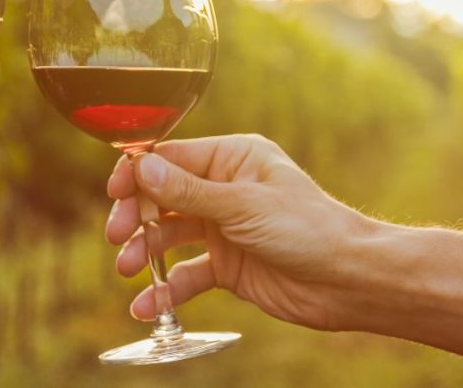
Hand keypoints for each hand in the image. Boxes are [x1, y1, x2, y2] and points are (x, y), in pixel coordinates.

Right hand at [105, 134, 376, 330]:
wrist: (348, 281)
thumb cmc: (307, 229)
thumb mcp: (243, 206)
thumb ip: (188, 192)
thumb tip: (140, 167)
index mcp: (232, 158)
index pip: (170, 157)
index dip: (137, 174)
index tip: (114, 193)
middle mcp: (223, 189)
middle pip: (161, 196)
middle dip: (136, 216)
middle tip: (117, 237)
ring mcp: (222, 227)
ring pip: (167, 235)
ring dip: (144, 251)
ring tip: (128, 269)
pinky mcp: (226, 265)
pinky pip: (186, 273)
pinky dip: (165, 288)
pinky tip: (148, 306)